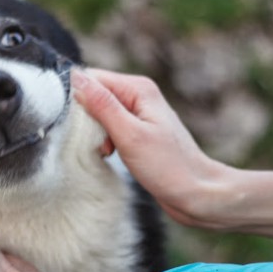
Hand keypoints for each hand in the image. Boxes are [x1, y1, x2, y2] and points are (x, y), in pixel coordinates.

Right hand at [72, 69, 228, 228]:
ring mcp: (138, 112)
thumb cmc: (168, 167)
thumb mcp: (129, 135)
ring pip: (98, 113)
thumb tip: (75, 78)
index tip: (76, 125)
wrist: (197, 193)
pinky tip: (111, 154)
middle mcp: (138, 95)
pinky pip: (108, 127)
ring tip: (107, 151)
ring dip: (94, 132)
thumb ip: (102, 105)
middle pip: (94, 94)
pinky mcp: (137, 130)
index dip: (78, 99)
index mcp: (138, 88)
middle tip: (98, 141)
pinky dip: (104, 140)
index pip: (91, 78)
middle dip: (86, 118)